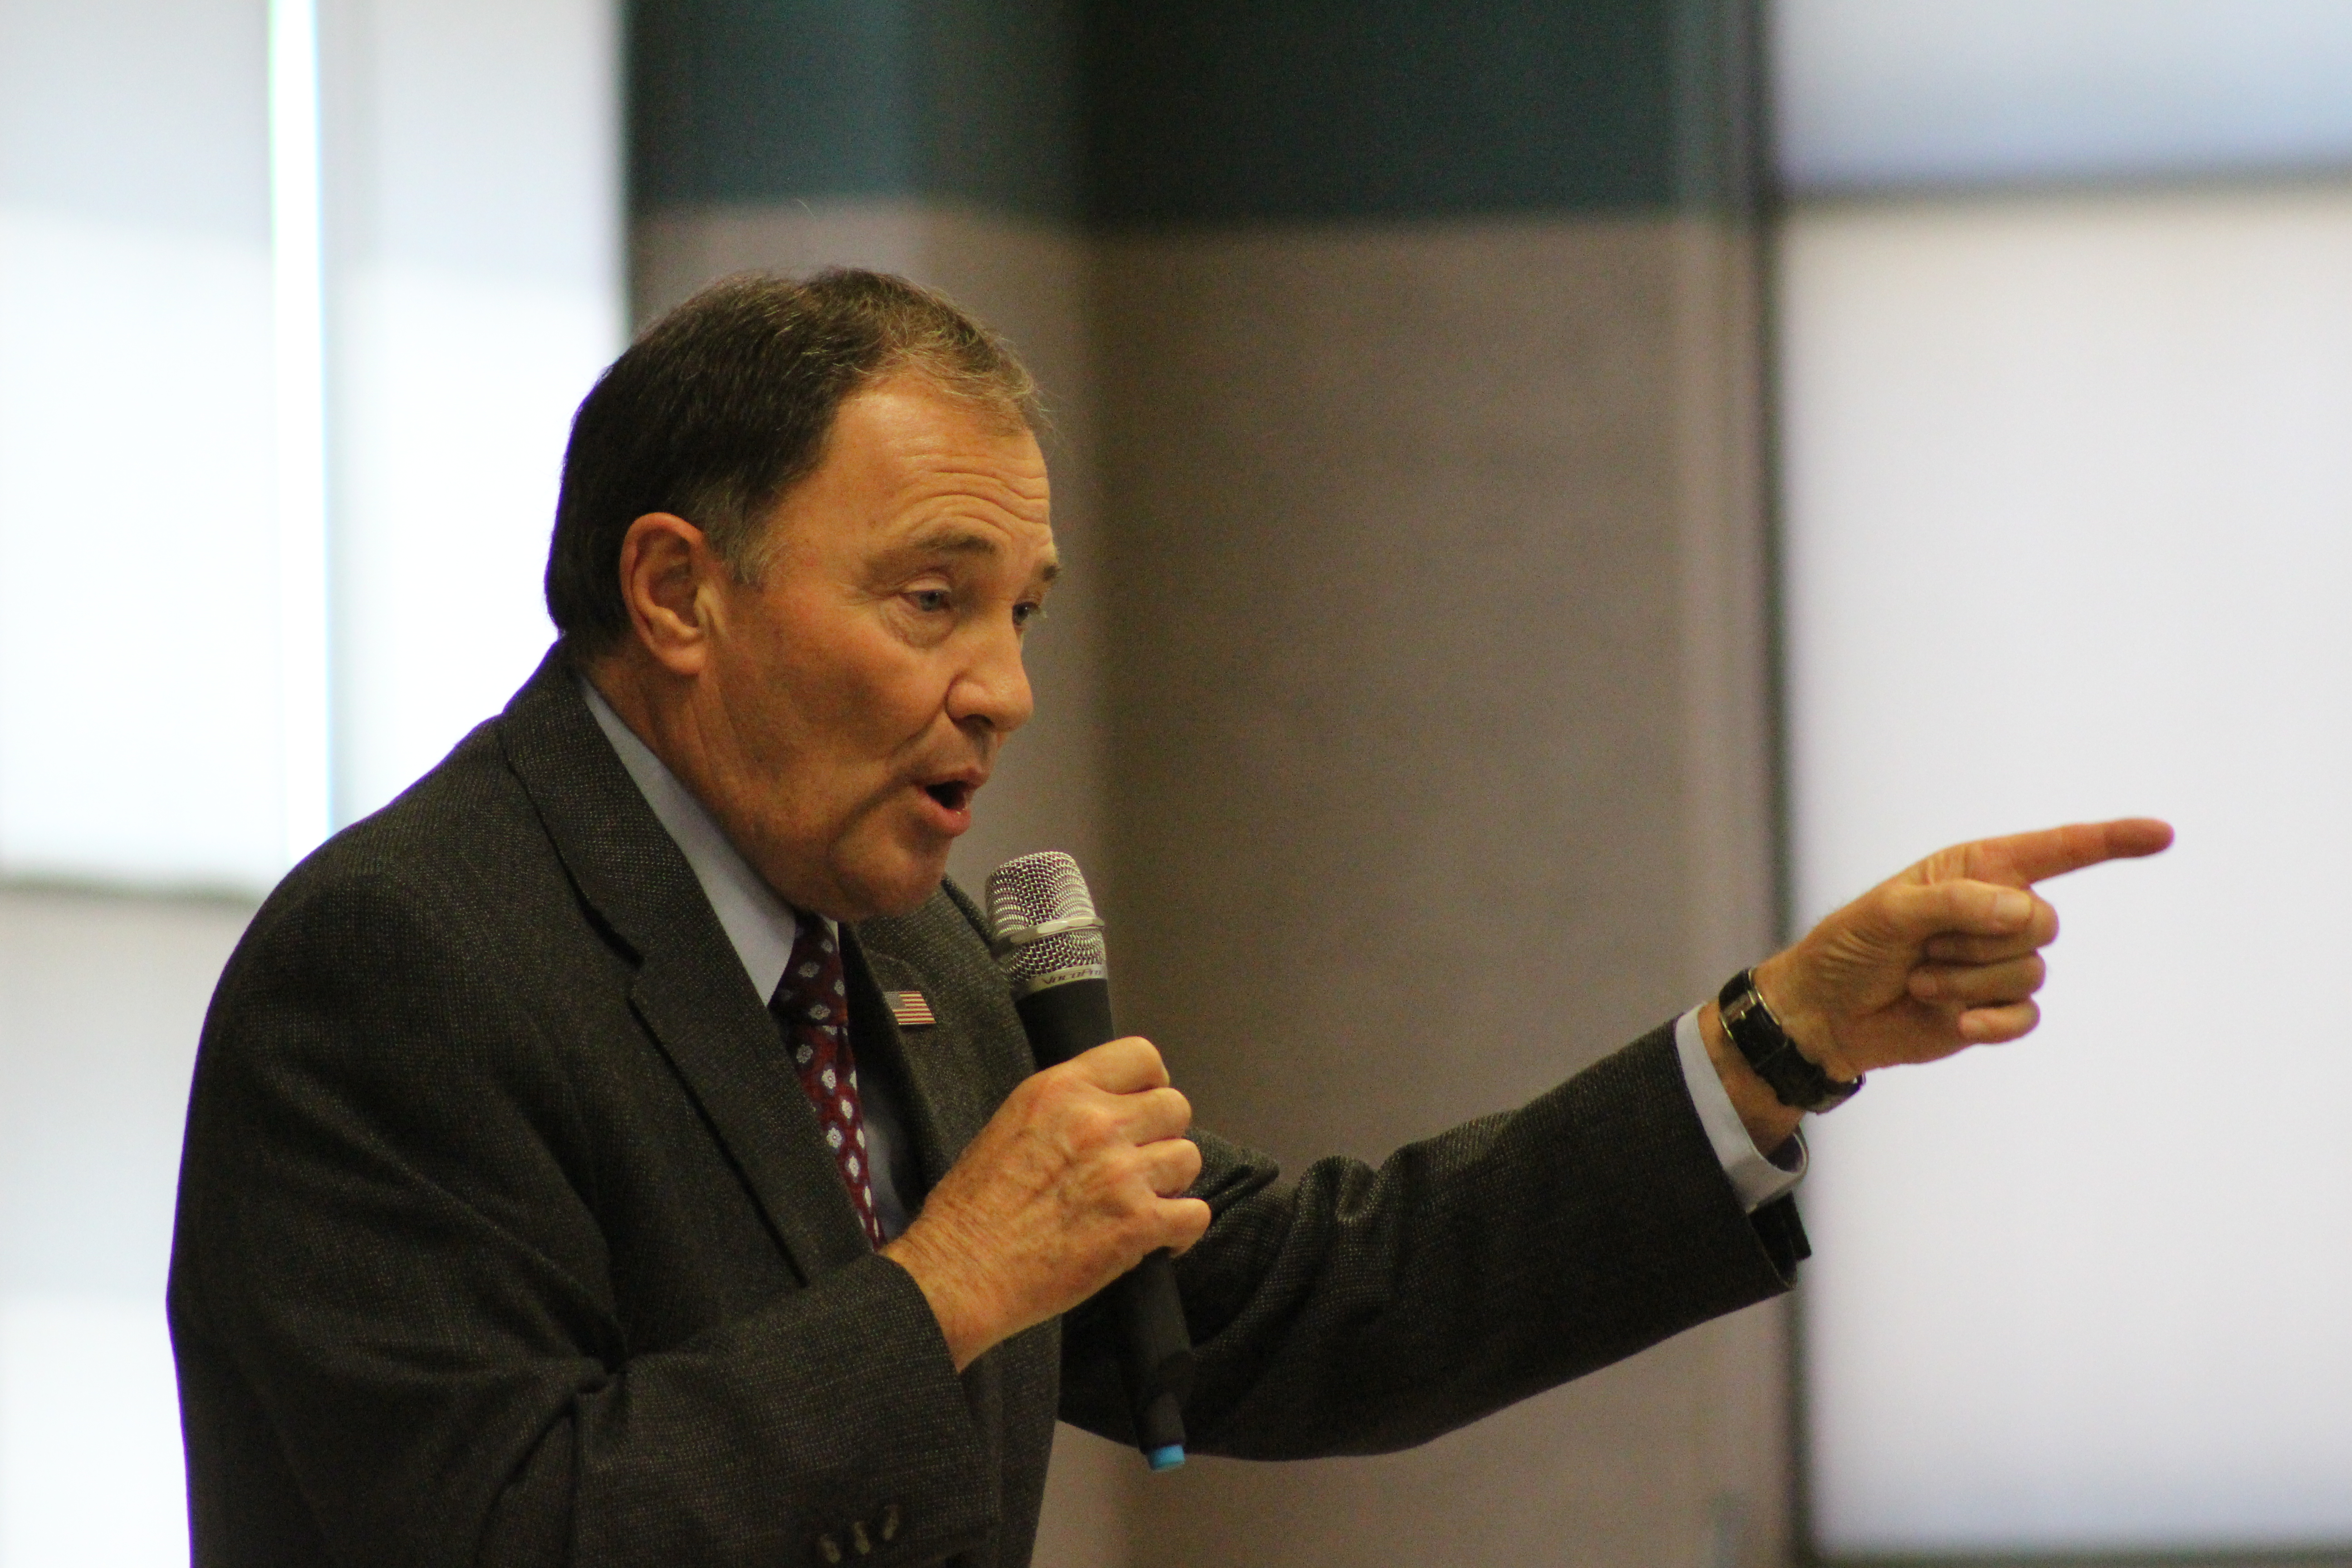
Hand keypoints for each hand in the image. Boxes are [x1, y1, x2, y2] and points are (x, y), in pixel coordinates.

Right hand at [881, 1036, 1208, 1371]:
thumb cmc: (971, 1211)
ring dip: (1171, 1183)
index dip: (1151, 1084)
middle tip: (1141, 1162)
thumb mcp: (1010, 1125)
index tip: (1144, 1108)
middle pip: (1175, 1107)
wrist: (961, 1272)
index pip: (1141, 1056)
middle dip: (1162, 1135)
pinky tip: (1160, 1238)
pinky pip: (1195, 1214)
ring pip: (1188, 1158)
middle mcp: (1097, 1123)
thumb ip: (1065, 1110)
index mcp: (1061, 1091)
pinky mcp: (1137, 1224)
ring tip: (1144, 1202)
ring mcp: (1121, 1172)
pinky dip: (1183, 1229)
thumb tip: (1107, 1112)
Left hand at [1703, 817, 2172, 1149]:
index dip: (2111, 841)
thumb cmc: (1850, 948)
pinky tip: (1954, 1021)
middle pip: (2041, 923)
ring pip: (2028, 971)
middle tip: (1922, 947)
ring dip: (1965, 980)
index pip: (2058, 851)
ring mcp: (2000, 963)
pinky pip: (2024, 1015)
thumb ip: (1958, 902)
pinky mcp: (1997, 1009)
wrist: (1827, 1012)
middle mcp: (1998, 911)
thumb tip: (2024, 910)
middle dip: (1977, 940)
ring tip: (1920, 979)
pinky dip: (1988, 1020)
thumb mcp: (1890, 912)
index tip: (2161, 834)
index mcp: (1978, 869)